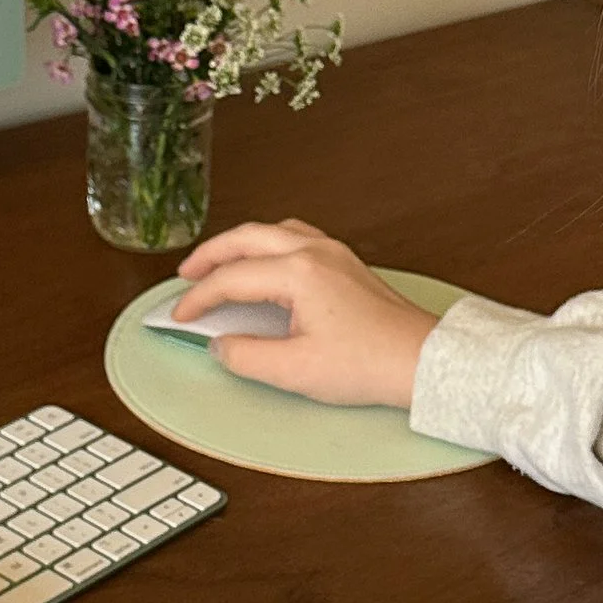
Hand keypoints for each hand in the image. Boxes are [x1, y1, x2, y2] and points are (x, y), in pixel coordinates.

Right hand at [170, 220, 437, 407]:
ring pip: (272, 231)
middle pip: (246, 238)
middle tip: (186, 275)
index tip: (182, 314)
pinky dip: (268, 246)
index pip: (232, 278)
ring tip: (219, 265)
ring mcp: (333, 253)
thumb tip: (222, 346)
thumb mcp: (294, 370)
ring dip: (239, 245)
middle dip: (210, 255)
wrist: (420, 361)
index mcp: (299, 272)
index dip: (199, 298)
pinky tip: (263, 264)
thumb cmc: (371, 362)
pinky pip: (295, 237)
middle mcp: (315, 252)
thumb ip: (247, 356)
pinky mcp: (345, 263)